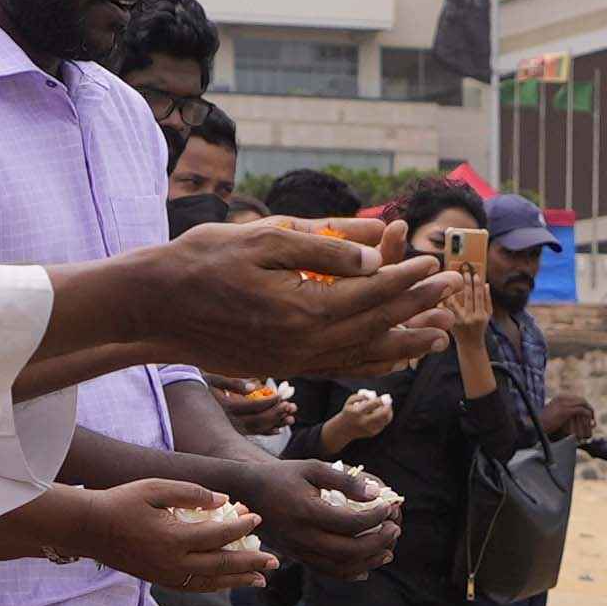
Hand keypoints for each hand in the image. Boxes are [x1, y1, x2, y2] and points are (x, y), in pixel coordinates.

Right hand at [62, 474, 265, 603]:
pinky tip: (228, 581)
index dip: (241, 526)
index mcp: (173, 538)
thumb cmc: (121, 502)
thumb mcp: (155, 487)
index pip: (219, 534)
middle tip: (275, 561)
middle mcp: (172, 563)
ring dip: (238, 580)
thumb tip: (224, 501)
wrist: (88, 528)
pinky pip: (195, 587)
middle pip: (222, 565)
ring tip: (260, 578)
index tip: (257, 517)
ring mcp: (166, 575)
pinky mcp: (159, 580)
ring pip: (211, 583)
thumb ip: (191, 493)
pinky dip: (216, 585)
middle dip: (251, 562)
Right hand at [140, 213, 460, 382]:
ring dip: (404, 343)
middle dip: (418, 307)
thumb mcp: (263, 239)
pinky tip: (391, 356)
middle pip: (377, 326)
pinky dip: (372, 361)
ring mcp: (295, 360)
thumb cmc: (201, 261)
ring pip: (364, 355)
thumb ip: (323, 247)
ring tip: (439, 334)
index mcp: (303, 309)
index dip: (408, 276)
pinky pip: (341, 366)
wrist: (154, 308)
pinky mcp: (284, 366)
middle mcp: (304, 344)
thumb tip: (376, 254)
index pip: (372, 292)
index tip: (435, 260)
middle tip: (452, 290)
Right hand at [259, 456, 403, 579]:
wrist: (248, 493)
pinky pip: (327, 571)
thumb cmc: (283, 475)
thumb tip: (376, 493)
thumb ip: (345, 480)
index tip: (388, 507)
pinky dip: (351, 572)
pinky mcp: (297, 557)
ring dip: (369, 561)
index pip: (350, 522)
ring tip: (388, 550)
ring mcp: (298, 550)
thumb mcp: (313, 468)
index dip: (375, 517)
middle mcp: (302, 536)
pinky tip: (367, 567)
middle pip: (349, 550)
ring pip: (340, 567)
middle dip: (378, 541)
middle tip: (395, 529)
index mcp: (306, 512)